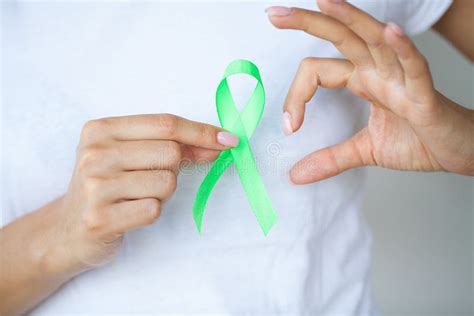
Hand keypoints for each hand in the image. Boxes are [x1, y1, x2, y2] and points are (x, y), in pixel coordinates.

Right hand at [56, 114, 237, 269]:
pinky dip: (151, 212)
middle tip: (150, 178)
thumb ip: (170, 144)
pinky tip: (129, 213)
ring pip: (166, 182)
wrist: (67, 229)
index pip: (166, 124)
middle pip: (170, 152)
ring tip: (134, 196)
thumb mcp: (129, 155)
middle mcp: (95, 153)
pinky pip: (154, 209)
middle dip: (175, 168)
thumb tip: (220, 142)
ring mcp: (95, 186)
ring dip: (162, 193)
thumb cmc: (107, 186)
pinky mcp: (100, 218)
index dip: (202, 132)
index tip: (229, 140)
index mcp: (101, 129)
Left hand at [266, 0, 473, 183]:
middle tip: (274, 14)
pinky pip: (415, 66)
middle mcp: (379, 72)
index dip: (297, 96)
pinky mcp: (425, 95)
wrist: (458, 152)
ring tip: (324, 1)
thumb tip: (295, 175)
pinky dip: (403, 49)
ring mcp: (402, 79)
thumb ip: (330, 159)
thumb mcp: (364, 151)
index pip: (318, 72)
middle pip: (341, 37)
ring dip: (350, 19)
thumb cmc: (419, 142)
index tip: (289, 127)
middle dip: (308, 22)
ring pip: (374, 41)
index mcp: (364, 80)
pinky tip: (390, 32)